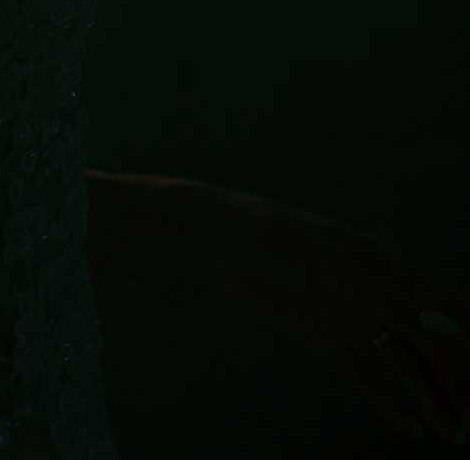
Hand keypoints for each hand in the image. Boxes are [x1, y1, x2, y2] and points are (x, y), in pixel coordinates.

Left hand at [122, 175, 469, 445]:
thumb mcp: (336, 262)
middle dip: (457, 380)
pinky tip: (412, 426)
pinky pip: (367, 374)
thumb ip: (388, 294)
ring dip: (430, 397)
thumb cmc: (280, 234)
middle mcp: (378, 293)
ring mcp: (353, 317)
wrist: (224, 239)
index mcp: (387, 264)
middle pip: (429, 343)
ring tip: (453, 434)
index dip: (469, 343)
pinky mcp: (328, 337)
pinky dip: (390, 399)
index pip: (443, 309)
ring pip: (403, 364)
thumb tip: (443, 324)